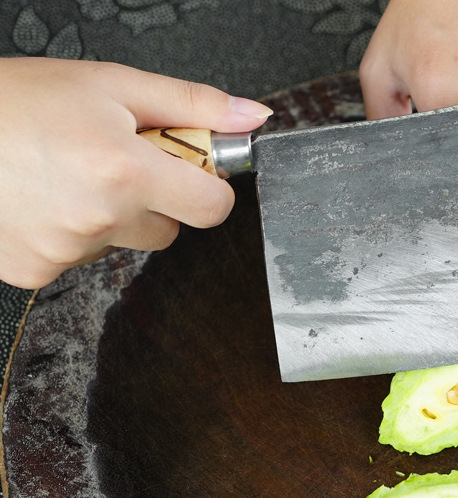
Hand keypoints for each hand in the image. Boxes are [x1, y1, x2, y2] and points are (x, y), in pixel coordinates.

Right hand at [0, 57, 271, 288]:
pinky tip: (46, 199)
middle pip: (168, 229)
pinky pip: (81, 258)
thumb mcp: (112, 84)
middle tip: (113, 161)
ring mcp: (64, 251)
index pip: (212, 208)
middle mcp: (97, 218)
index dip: (209, 187)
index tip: (192, 170)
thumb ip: (193, 105)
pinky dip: (73, 233)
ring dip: (111, 216)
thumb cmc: (15, 100)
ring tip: (70, 175)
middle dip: (155, 199)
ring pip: (123, 243)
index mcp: (124, 171)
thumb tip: (251, 117)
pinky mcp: (35, 270)